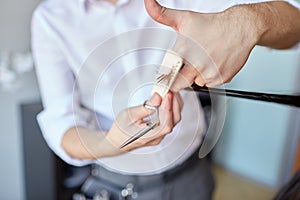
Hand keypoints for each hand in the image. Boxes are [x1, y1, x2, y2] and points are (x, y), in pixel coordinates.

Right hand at [106, 92, 182, 151]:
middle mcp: (157, 137)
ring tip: (169, 92)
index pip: (166, 124)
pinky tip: (167, 100)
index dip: (169, 108)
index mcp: (149, 136)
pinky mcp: (160, 131)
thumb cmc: (120, 129)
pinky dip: (170, 108)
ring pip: (174, 120)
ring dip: (174, 105)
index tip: (167, 95)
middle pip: (174, 121)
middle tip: (169, 90)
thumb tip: (158, 97)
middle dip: (174, 103)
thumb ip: (145, 107)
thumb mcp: (129, 115)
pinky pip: (170, 119)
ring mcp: (160, 135)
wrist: (116, 140)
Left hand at [144, 0, 261, 87]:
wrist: (240, 28)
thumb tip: (148, 2)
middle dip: (180, 77)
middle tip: (188, 65)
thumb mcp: (184, 18)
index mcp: (183, 51)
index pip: (166, 75)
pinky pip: (209, 83)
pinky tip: (213, 62)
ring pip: (196, 82)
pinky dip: (209, 76)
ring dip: (196, 75)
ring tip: (204, 58)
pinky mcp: (221, 78)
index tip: (163, 82)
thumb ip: (162, 15)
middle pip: (179, 83)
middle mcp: (196, 64)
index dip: (164, 78)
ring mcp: (209, 72)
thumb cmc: (212, 24)